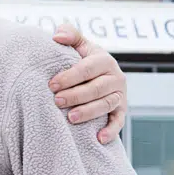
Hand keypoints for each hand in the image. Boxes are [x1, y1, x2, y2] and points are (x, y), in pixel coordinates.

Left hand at [49, 25, 127, 144]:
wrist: (100, 76)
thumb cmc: (83, 61)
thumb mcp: (79, 46)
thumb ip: (70, 35)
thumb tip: (57, 36)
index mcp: (104, 60)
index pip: (88, 68)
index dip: (70, 76)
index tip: (52, 84)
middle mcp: (116, 77)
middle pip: (97, 88)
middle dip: (76, 95)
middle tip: (57, 101)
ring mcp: (120, 95)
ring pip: (106, 104)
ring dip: (89, 112)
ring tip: (71, 118)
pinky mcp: (121, 111)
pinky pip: (119, 122)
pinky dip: (111, 131)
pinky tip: (99, 139)